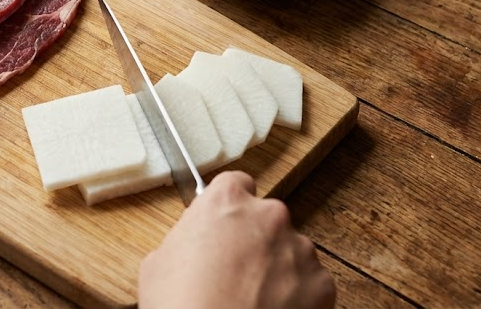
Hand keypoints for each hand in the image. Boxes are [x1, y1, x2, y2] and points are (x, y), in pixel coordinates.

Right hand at [139, 171, 335, 308]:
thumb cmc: (181, 305)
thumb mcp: (159, 261)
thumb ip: (187, 239)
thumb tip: (194, 247)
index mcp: (226, 201)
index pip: (236, 184)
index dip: (229, 207)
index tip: (225, 224)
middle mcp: (268, 215)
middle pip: (266, 218)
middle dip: (254, 240)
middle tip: (234, 271)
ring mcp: (299, 249)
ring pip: (290, 250)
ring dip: (277, 268)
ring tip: (252, 298)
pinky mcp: (321, 283)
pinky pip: (311, 283)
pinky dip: (297, 296)